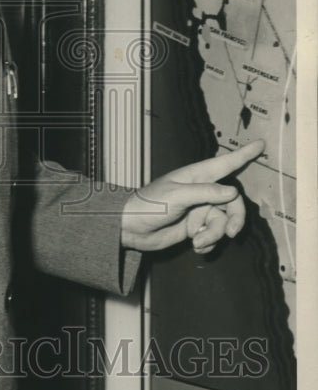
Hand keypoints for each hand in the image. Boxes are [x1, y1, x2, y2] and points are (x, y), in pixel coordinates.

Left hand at [121, 140, 264, 253]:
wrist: (130, 228)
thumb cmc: (148, 205)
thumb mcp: (177, 196)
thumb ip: (206, 192)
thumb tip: (232, 191)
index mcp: (195, 177)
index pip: (224, 164)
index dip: (243, 154)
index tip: (260, 144)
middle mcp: (200, 192)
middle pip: (232, 202)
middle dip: (234, 218)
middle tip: (231, 233)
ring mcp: (197, 210)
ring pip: (222, 222)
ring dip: (213, 235)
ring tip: (197, 240)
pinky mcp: (193, 227)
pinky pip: (212, 236)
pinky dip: (207, 243)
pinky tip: (195, 245)